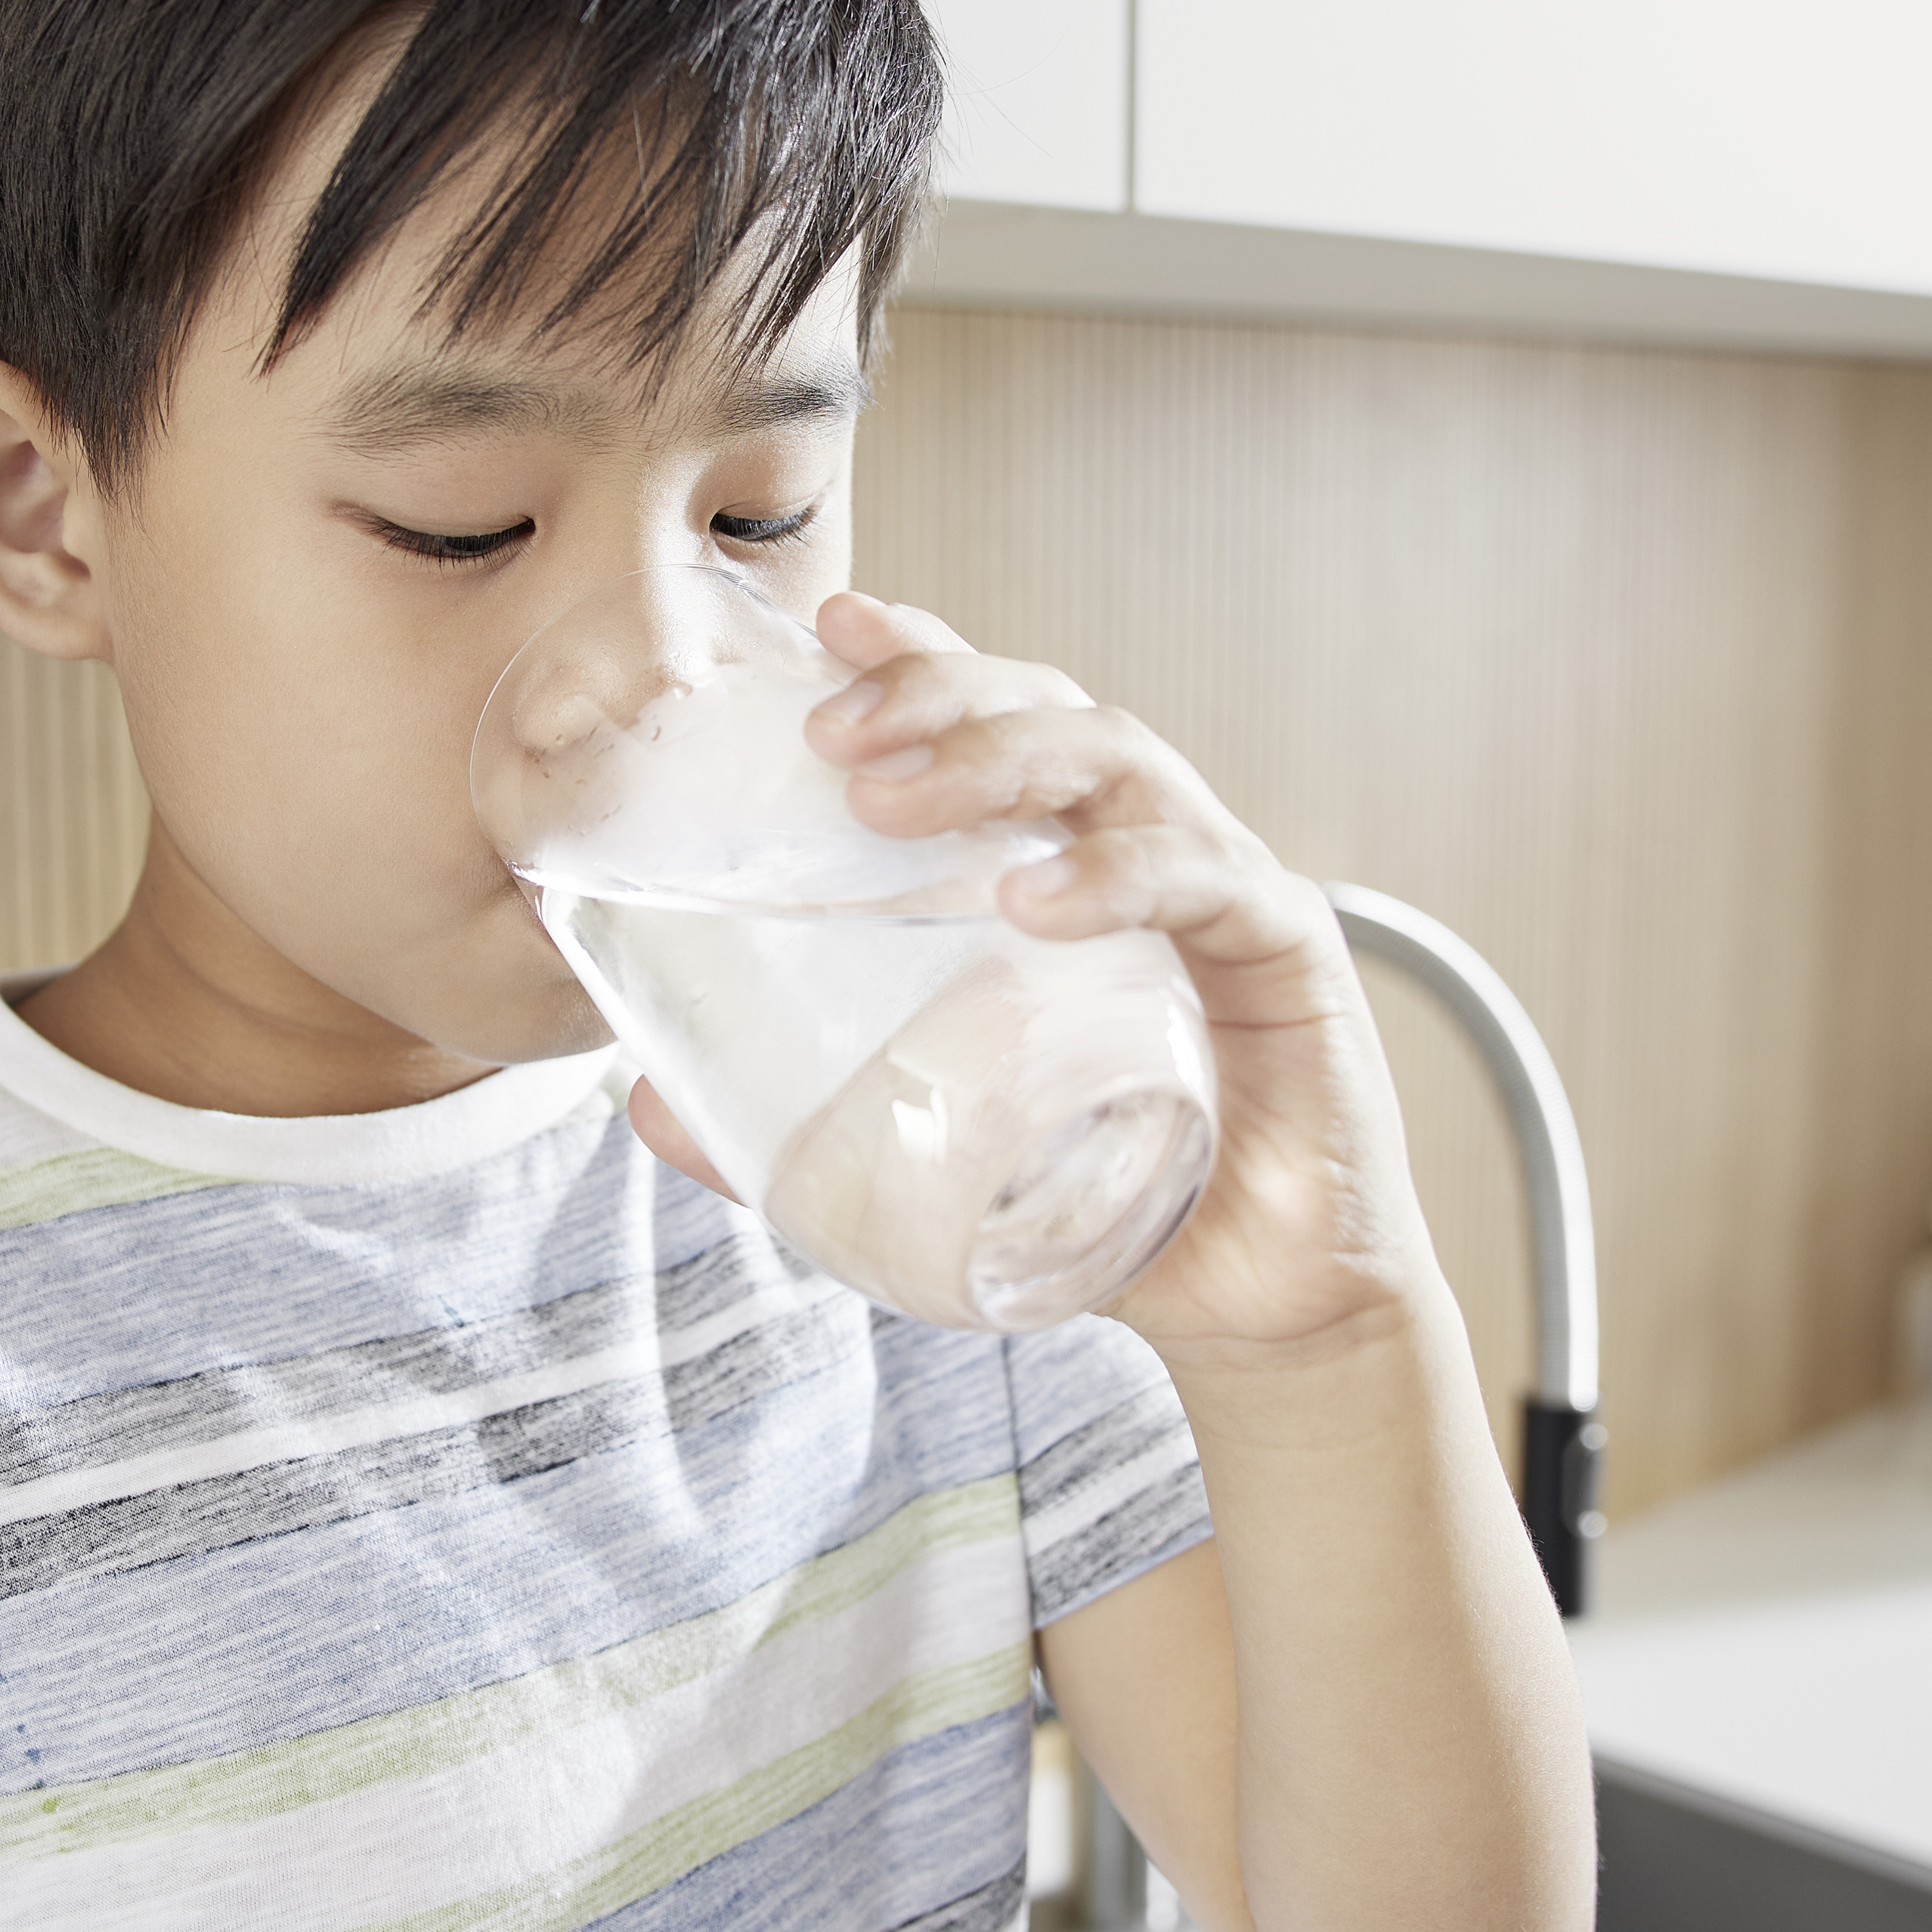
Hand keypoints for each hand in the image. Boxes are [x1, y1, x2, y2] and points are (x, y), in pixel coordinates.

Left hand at [635, 592, 1446, 1369]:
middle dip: (938, 693)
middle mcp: (1147, 847)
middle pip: (1049, 708)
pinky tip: (1038, 899)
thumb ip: (799, 1123)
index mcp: (1068, 863)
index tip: (831, 625)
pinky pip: (1206, 879)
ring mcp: (1221, 889)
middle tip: (835, 732)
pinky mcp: (1289, 953)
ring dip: (1001, 758)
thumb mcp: (938, 1155)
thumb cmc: (1111, 1198)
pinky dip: (1120, 872)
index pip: (995, 720)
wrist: (1258, 1306)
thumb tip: (642, 1101)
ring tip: (896, 799)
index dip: (920, 656)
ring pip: (1120, 760)